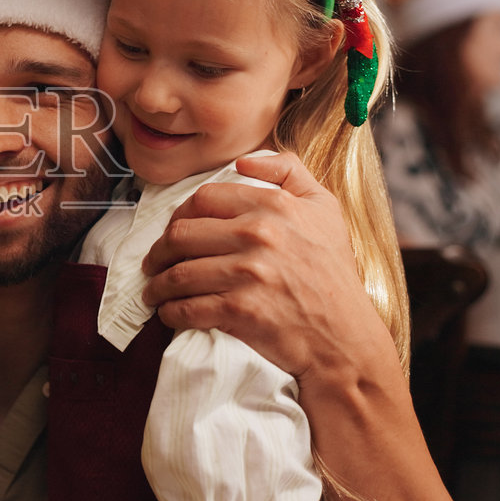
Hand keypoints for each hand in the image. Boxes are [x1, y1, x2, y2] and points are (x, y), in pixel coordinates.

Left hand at [140, 151, 397, 386]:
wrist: (345, 337)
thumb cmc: (333, 274)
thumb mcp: (325, 209)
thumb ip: (290, 172)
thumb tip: (245, 163)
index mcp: (273, 206)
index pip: (203, 198)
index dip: (179, 215)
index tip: (174, 230)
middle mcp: (258, 235)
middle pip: (181, 234)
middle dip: (159, 251)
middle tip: (154, 263)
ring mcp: (247, 274)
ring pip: (178, 274)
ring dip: (158, 285)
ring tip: (155, 291)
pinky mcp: (240, 311)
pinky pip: (187, 308)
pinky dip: (171, 312)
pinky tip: (170, 313)